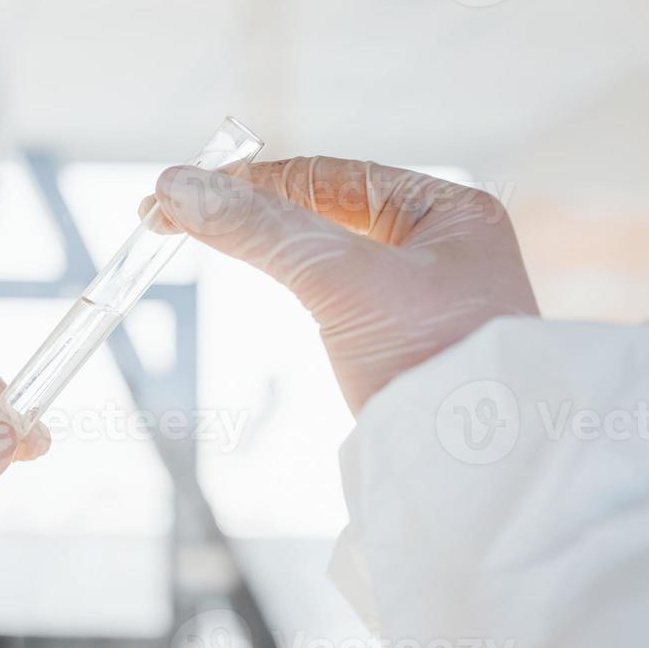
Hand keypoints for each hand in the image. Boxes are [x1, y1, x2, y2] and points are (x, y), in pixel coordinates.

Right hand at [146, 157, 539, 411]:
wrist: (477, 472)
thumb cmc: (434, 363)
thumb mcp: (340, 281)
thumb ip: (260, 230)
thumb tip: (179, 185)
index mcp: (449, 210)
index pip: (328, 176)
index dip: (249, 181)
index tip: (178, 191)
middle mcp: (440, 245)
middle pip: (322, 210)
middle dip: (250, 211)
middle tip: (171, 218)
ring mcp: (420, 298)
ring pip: (322, 253)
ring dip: (264, 246)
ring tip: (200, 239)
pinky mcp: (399, 344)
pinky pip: (332, 295)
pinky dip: (289, 283)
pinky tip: (263, 280)